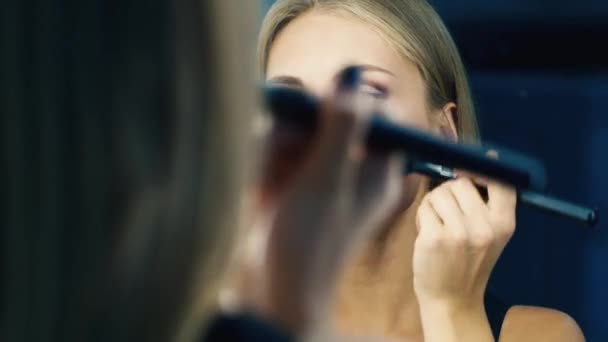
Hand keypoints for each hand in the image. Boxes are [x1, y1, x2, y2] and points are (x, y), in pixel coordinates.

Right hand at [258, 67, 403, 334]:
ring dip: (276, 145)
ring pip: (297, 127)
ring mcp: (316, 170)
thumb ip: (342, 130)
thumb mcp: (329, 183)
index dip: (353, 101)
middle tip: (287, 146)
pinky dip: (264, 160)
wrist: (271, 289)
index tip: (324, 104)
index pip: (380, 114)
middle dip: (302, 126)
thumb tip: (351, 84)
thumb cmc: (310, 244)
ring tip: (269, 178)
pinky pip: (274, 147)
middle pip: (331, 113)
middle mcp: (349, 164)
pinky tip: (259, 186)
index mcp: (377, 168)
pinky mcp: (287, 178)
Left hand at [413, 171, 515, 340]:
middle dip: (448, 193)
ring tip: (438, 227)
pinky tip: (428, 235)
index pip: (501, 182)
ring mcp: (459, 232)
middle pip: (460, 183)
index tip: (467, 171)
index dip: (482, 169)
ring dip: (433, 205)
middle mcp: (485, 227)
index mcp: (504, 224)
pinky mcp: (435, 237)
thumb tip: (480, 160)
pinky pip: (424, 207)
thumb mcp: (490, 234)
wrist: (452, 300)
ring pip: (439, 193)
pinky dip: (422, 217)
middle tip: (447, 215)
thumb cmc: (467, 262)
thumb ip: (486, 203)